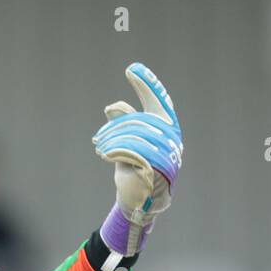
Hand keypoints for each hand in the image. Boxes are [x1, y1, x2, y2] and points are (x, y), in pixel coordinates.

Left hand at [92, 63, 182, 255]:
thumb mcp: (127, 143)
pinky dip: (114, 150)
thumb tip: (112, 108)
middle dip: (115, 127)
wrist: (138, 201)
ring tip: (99, 146)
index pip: (160, 102)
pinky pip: (131, 152)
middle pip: (139, 121)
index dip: (148, 85)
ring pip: (134, 136)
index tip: (131, 69)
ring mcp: (165, 155)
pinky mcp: (154, 169)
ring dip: (111, 139)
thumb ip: (123, 124)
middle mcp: (171, 140)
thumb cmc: (134, 170)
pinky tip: (103, 153)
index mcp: (168, 129)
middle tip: (99, 138)